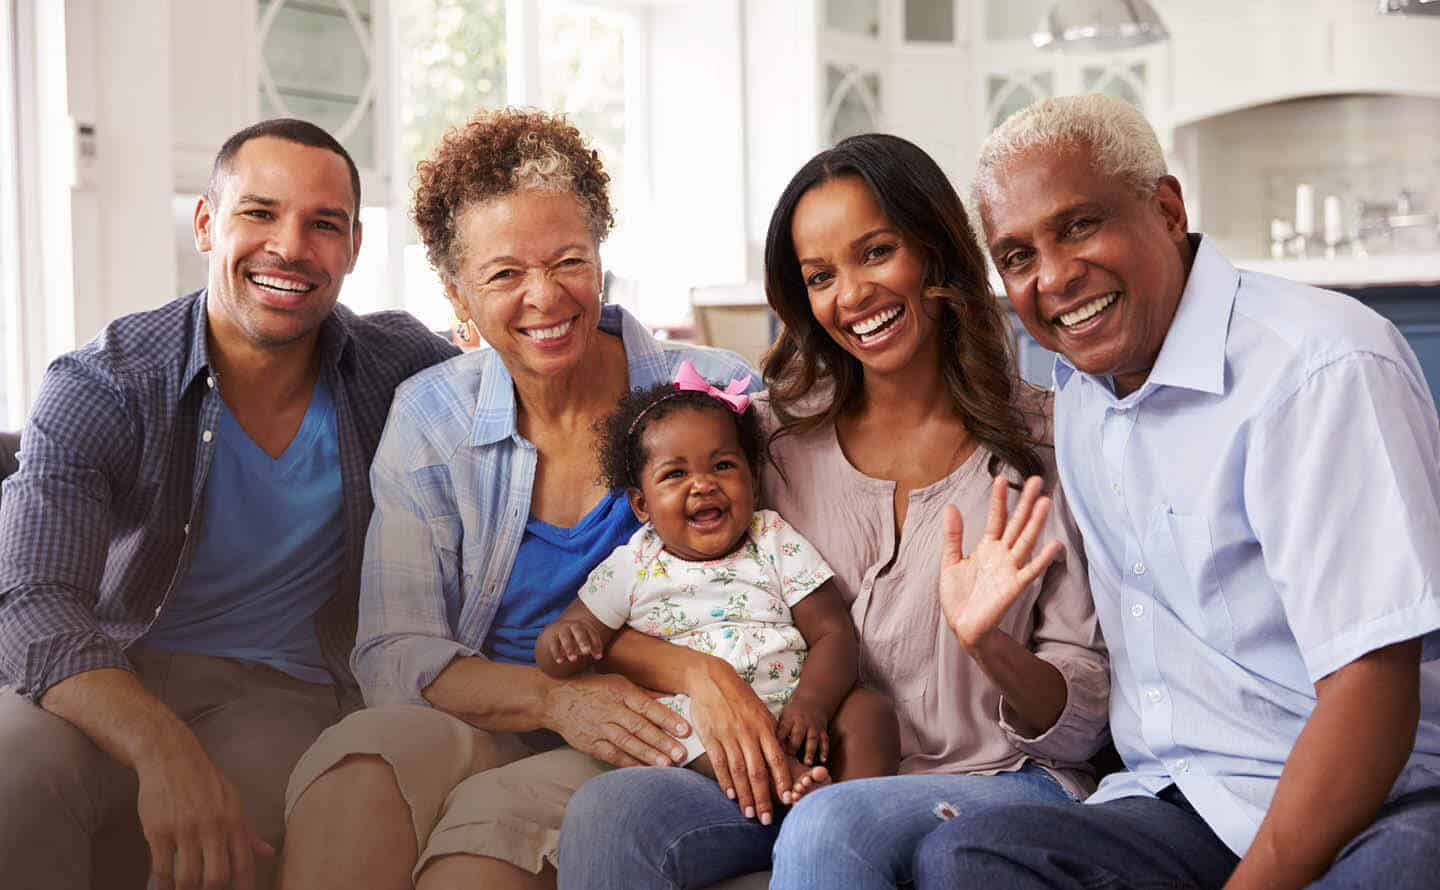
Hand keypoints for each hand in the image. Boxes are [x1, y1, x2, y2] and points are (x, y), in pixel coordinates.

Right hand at [134, 730, 272, 889]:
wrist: (171, 756)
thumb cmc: (204, 779)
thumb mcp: (233, 799)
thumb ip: (248, 830)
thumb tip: (267, 852)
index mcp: (234, 820)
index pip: (244, 863)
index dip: (244, 886)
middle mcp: (213, 827)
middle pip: (217, 877)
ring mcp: (185, 830)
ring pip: (188, 878)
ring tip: (185, 889)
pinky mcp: (159, 832)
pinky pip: (162, 869)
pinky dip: (163, 884)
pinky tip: (164, 887)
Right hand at [543, 673, 690, 768]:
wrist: (555, 699)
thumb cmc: (592, 688)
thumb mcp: (617, 682)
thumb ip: (643, 693)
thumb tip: (671, 700)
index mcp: (620, 691)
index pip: (647, 706)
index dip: (667, 718)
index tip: (684, 729)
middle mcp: (610, 709)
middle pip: (639, 727)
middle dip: (661, 741)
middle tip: (680, 753)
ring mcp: (599, 727)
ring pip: (627, 743)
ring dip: (648, 755)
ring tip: (666, 765)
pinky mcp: (590, 743)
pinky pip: (612, 755)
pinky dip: (628, 763)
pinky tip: (643, 769)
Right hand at [547, 619, 605, 664]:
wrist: (558, 632)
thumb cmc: (578, 638)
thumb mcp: (587, 640)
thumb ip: (593, 647)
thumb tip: (599, 656)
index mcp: (585, 626)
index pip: (592, 633)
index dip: (596, 644)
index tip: (598, 657)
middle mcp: (573, 626)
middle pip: (578, 631)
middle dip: (583, 641)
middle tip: (586, 652)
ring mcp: (562, 631)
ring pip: (565, 637)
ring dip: (569, 647)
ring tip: (574, 659)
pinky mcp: (552, 638)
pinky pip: (554, 645)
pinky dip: (556, 653)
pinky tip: (560, 661)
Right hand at [686, 659, 795, 822]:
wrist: (711, 679)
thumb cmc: (739, 697)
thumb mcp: (760, 712)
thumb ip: (769, 734)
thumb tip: (779, 758)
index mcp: (764, 726)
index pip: (776, 758)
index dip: (782, 780)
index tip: (787, 799)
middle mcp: (748, 733)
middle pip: (758, 771)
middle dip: (763, 798)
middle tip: (767, 819)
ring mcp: (729, 735)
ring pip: (739, 771)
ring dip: (745, 795)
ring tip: (749, 814)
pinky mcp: (711, 736)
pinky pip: (719, 762)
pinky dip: (725, 781)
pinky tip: (730, 795)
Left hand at [776, 697, 830, 765]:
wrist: (811, 702)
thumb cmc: (792, 714)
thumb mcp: (782, 717)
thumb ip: (776, 731)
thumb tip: (763, 747)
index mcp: (789, 719)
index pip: (783, 729)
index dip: (779, 740)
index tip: (774, 752)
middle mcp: (802, 723)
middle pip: (797, 735)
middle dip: (793, 747)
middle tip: (789, 760)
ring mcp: (813, 727)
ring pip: (812, 739)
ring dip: (809, 751)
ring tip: (807, 763)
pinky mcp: (822, 731)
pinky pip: (824, 741)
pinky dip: (824, 751)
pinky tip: (823, 760)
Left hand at [940, 475, 1062, 654]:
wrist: (962, 627)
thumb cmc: (958, 596)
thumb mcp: (950, 561)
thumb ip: (953, 536)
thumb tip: (951, 507)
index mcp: (987, 548)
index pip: (996, 518)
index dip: (999, 500)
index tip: (1001, 479)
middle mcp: (1002, 555)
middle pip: (1017, 524)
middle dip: (1026, 503)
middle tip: (1037, 480)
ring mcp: (1010, 570)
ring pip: (1026, 541)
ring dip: (1036, 523)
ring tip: (1045, 502)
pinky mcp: (1014, 587)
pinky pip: (1030, 571)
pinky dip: (1042, 559)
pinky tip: (1055, 543)